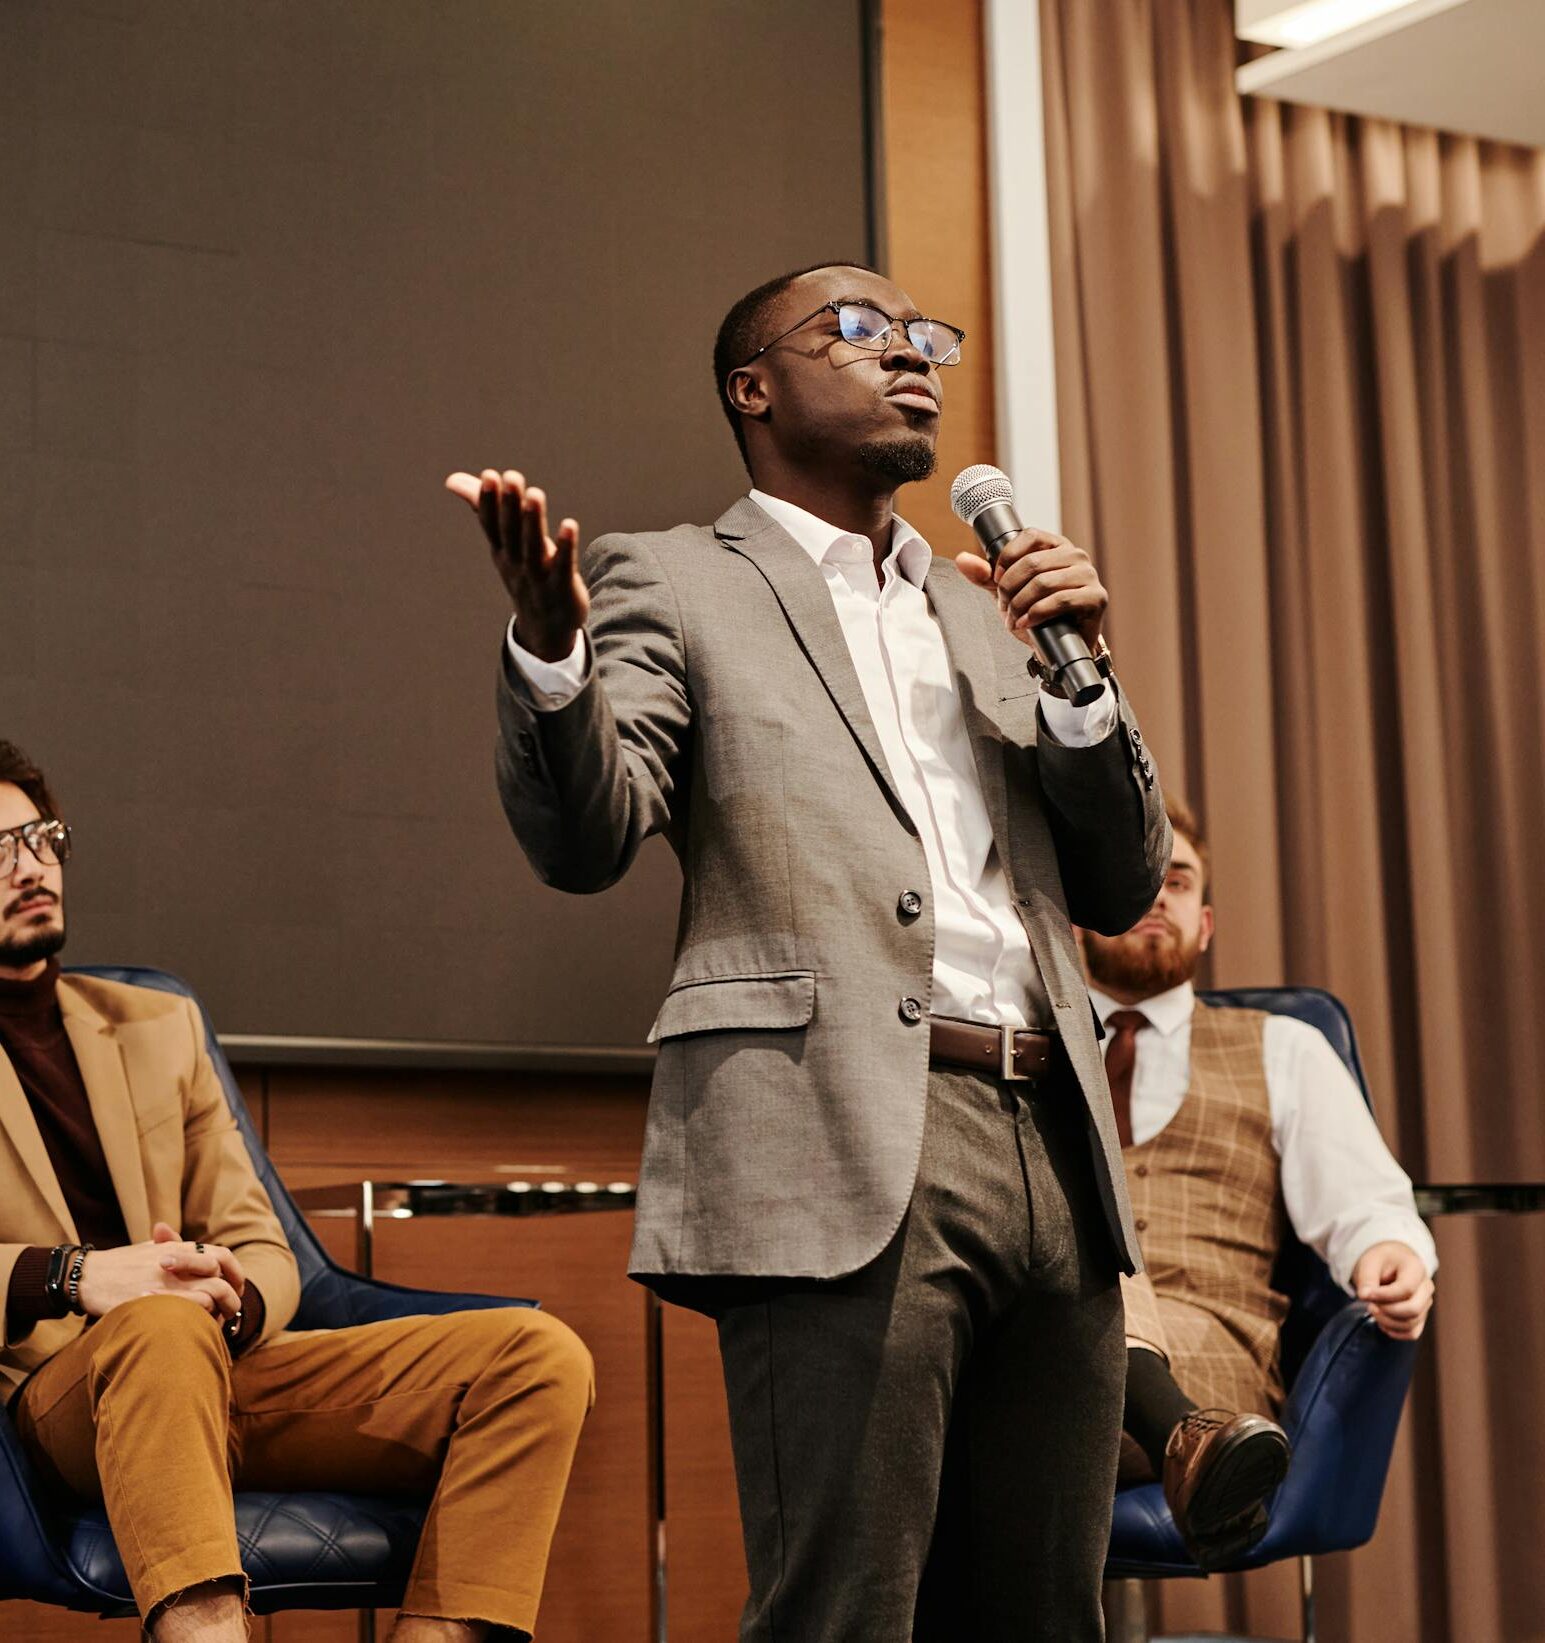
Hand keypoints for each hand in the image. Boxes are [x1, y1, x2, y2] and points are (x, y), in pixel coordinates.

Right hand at [75, 1222, 244, 1321]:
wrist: (86, 1276)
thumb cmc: (118, 1264)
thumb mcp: (148, 1250)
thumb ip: (172, 1247)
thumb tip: (194, 1252)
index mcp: (179, 1247)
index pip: (223, 1256)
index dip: (235, 1273)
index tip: (236, 1288)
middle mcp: (178, 1261)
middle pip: (221, 1278)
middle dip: (232, 1297)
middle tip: (231, 1311)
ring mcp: (167, 1280)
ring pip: (211, 1294)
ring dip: (219, 1310)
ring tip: (217, 1323)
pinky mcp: (156, 1299)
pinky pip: (191, 1307)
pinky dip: (200, 1318)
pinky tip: (197, 1327)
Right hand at [445, 468, 589, 662]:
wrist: (546, 627)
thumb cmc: (523, 573)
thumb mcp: (502, 543)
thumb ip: (483, 508)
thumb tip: (452, 480)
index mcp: (502, 550)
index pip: (492, 524)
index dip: (490, 501)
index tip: (489, 475)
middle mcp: (517, 562)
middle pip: (511, 533)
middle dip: (510, 505)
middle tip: (511, 477)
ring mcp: (539, 576)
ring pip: (533, 547)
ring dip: (534, 521)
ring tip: (535, 494)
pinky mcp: (563, 586)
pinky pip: (563, 566)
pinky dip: (564, 547)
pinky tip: (570, 525)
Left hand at [954, 527, 1106, 652]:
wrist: (1058, 649)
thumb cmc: (1037, 616)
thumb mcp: (1007, 593)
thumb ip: (986, 576)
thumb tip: (961, 558)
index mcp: (1056, 546)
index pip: (1029, 536)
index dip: (1007, 557)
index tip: (997, 579)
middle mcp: (1076, 556)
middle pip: (1033, 562)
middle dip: (1010, 588)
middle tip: (1003, 606)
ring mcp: (1088, 576)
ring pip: (1043, 582)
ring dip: (1020, 603)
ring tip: (1014, 618)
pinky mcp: (1096, 598)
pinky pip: (1060, 600)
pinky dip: (1036, 613)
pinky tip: (1026, 623)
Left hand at [1352, 1240, 1434, 1339]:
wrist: (1389, 1263)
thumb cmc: (1380, 1261)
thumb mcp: (1370, 1263)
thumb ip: (1367, 1279)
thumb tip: (1363, 1296)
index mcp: (1416, 1268)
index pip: (1406, 1289)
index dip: (1384, 1296)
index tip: (1364, 1295)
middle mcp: (1426, 1287)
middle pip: (1413, 1310)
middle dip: (1387, 1311)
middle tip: (1369, 1305)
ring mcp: (1426, 1303)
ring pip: (1412, 1324)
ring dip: (1387, 1322)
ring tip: (1373, 1310)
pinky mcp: (1421, 1316)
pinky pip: (1412, 1333)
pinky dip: (1394, 1331)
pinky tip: (1381, 1321)